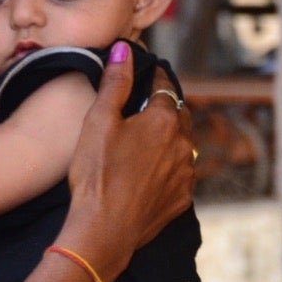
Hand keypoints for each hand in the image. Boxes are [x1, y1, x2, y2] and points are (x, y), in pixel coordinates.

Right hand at [63, 41, 194, 281]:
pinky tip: (151, 172)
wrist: (102, 231)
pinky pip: (181, 174)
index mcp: (164, 121)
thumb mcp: (98, 122)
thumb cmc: (96, 175)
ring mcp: (185, 175)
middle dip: (166, 107)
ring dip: (170, 140)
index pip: (165, 88)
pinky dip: (170, 168)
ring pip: (183, 146)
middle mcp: (183, 145)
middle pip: (179, 116)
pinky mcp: (181, 200)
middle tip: (149, 105)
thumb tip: (124, 49)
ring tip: (148, 141)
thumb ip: (115, 83)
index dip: (155, 78)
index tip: (150, 72)